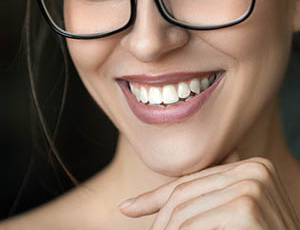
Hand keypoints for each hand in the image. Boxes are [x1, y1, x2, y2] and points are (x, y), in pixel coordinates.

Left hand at [119, 154, 299, 228]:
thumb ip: (194, 201)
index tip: (127, 208)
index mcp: (250, 166)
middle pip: (186, 194)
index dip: (156, 198)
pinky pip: (194, 226)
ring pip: (184, 211)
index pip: (192, 182)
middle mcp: (254, 169)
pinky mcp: (247, 208)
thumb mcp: (226, 213)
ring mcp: (253, 186)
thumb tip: (126, 206)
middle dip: (161, 219)